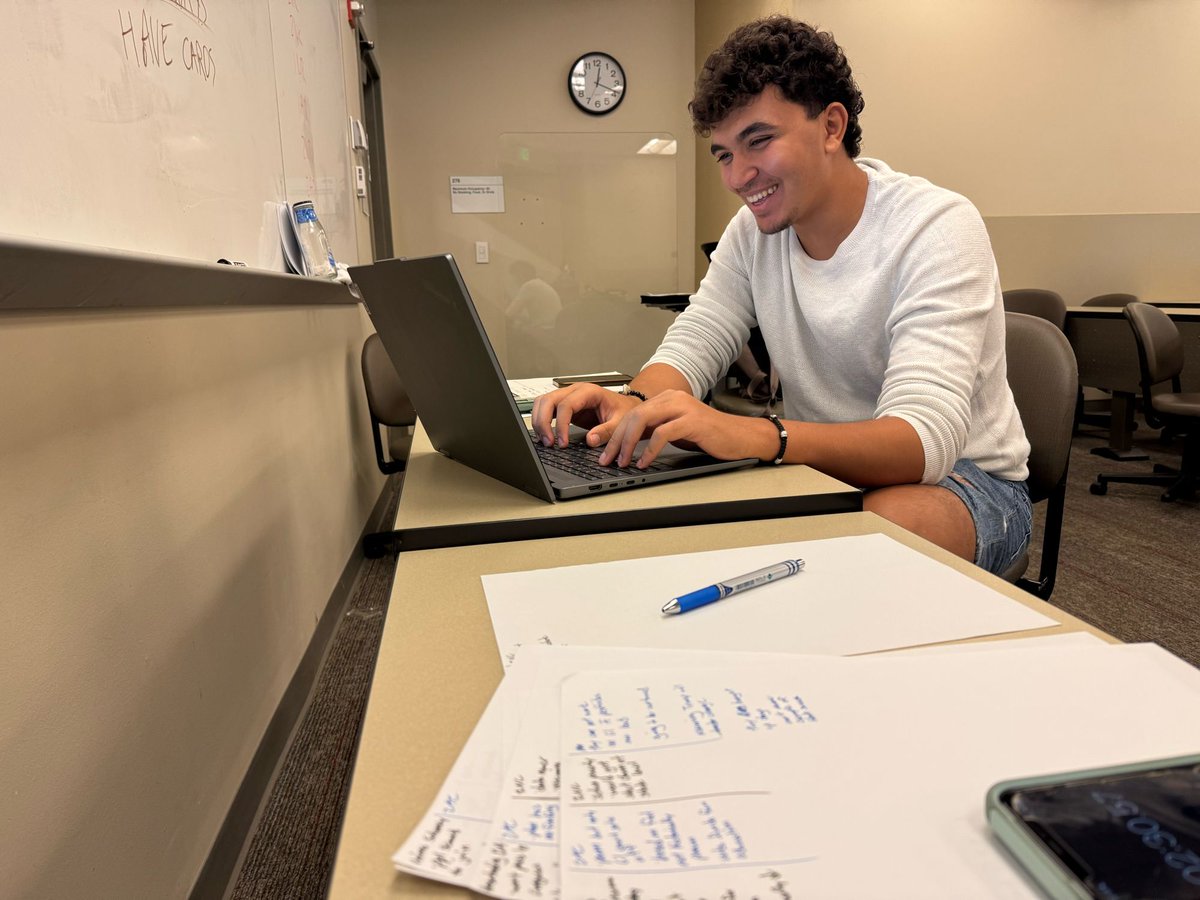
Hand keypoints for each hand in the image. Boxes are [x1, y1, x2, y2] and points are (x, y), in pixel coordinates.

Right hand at [529, 383, 642, 448]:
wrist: (625, 406)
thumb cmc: (623, 410)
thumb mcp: (620, 422)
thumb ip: (607, 431)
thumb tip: (590, 440)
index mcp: (588, 392)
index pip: (566, 405)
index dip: (561, 425)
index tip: (563, 443)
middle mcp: (575, 391)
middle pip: (548, 400)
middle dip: (543, 422)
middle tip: (549, 443)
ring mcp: (567, 396)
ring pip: (542, 402)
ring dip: (539, 421)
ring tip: (545, 441)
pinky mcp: (564, 405)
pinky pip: (545, 408)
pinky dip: (541, 421)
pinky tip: (545, 435)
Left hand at [594, 389, 771, 467]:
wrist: (740, 437)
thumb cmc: (710, 435)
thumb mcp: (676, 431)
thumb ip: (653, 431)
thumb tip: (627, 444)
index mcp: (666, 399)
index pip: (632, 414)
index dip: (615, 434)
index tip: (606, 453)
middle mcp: (672, 398)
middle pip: (633, 416)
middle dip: (616, 440)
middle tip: (607, 459)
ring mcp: (682, 408)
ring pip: (643, 421)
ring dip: (628, 444)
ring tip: (622, 462)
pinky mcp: (692, 421)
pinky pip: (662, 433)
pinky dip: (649, 450)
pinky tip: (644, 462)